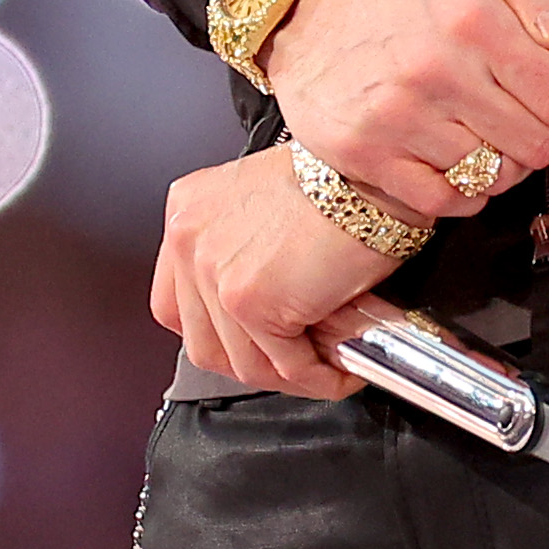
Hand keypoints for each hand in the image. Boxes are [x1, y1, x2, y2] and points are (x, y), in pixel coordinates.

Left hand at [150, 146, 406, 396]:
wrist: (372, 170)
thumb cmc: (339, 177)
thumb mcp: (267, 202)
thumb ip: (244, 251)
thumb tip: (259, 312)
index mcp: (187, 211)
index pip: (177, 302)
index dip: (218, 335)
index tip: (253, 344)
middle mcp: (189, 239)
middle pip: (204, 342)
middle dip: (257, 363)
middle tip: (299, 363)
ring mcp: (213, 272)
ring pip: (243, 363)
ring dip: (290, 376)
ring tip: (327, 368)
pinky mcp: (250, 301)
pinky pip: (286, 366)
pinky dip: (319, 379)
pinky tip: (342, 369)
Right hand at [245, 0, 548, 213]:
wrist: (301, 2)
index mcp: (472, 21)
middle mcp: (437, 75)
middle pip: (537, 146)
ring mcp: (397, 121)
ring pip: (494, 176)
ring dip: (510, 162)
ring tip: (500, 134)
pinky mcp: (365, 154)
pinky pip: (443, 203)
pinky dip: (467, 192)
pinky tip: (465, 163)